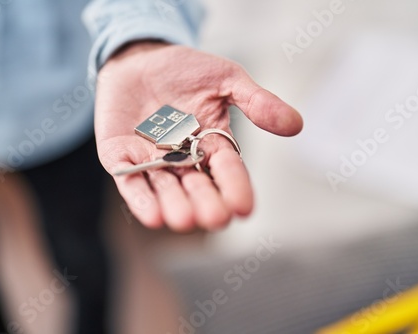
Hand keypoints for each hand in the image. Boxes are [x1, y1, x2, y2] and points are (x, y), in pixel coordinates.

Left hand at [95, 41, 302, 231]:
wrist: (141, 59)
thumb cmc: (186, 70)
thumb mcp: (226, 80)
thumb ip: (256, 102)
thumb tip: (296, 125)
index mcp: (213, 146)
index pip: (227, 170)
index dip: (236, 187)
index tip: (244, 207)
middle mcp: (184, 160)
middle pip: (197, 186)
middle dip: (206, 202)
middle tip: (215, 218)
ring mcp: (152, 161)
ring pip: (165, 189)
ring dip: (174, 205)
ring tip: (184, 220)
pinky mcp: (121, 157)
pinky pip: (130, 181)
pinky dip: (140, 198)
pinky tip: (152, 216)